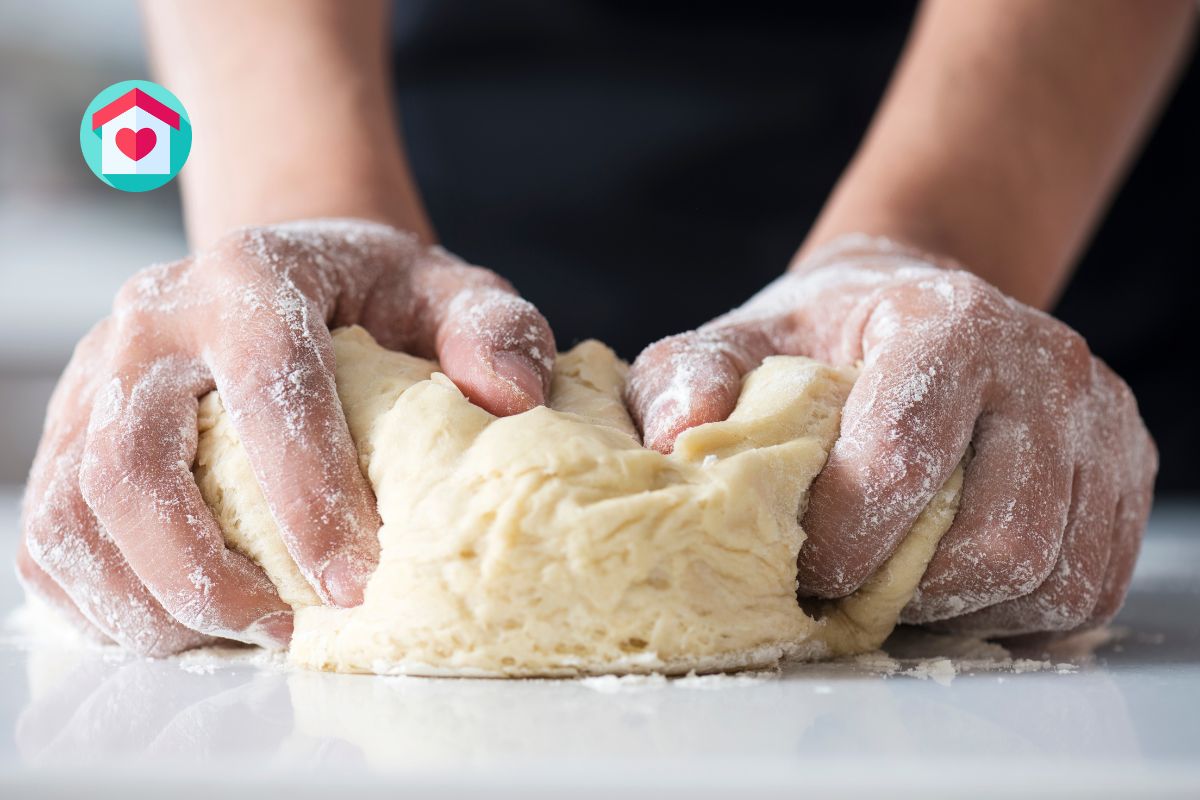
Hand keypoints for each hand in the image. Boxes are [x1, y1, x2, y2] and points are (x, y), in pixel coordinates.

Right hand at [17, 219, 554, 654]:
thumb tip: (512, 398)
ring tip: (235, 638)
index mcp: (250, 278)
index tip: (357, 584)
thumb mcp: (449, 293)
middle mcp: (153, 322)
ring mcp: (96, 378)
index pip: (269, 385)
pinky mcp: (70, 431)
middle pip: (134, 463)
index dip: (309, 495)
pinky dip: (97, 599)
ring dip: (145, 599)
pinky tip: (174, 625)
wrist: (287, 279)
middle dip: (202, 571)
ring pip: (75, 510)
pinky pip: (50, 532)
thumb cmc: (376, 298)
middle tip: (284, 630)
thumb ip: (492, 332)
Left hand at [626, 236, 1155, 635]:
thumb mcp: (744, 338)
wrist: (919, 306)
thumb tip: (676, 439)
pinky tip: (951, 580)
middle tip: (846, 581)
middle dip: (904, 586)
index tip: (797, 554)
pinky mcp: (1125, 471)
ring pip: (1047, 577)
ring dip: (958, 607)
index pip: (903, 455)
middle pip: (993, 538)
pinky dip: (1013, 612)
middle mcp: (1042, 365)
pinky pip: (1086, 589)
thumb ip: (690, 374)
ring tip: (896, 581)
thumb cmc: (823, 337)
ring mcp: (1098, 421)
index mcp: (945, 322)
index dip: (842, 533)